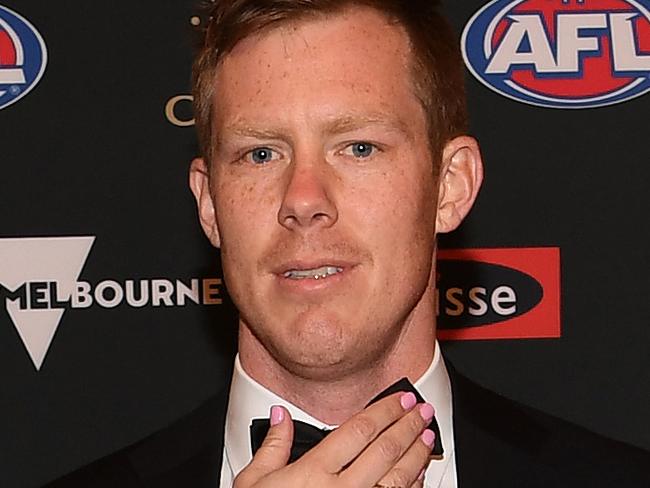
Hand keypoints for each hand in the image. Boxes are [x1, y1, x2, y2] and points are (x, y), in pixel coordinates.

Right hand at [233, 392, 433, 487]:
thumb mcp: (254, 483)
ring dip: (417, 454)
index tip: (399, 399)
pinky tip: (419, 474)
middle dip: (408, 425)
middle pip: (385, 449)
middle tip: (422, 409)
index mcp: (313, 473)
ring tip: (427, 436)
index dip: (385, 410)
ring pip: (399, 477)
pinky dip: (413, 486)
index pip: (359, 430)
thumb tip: (280, 415)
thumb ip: (272, 447)